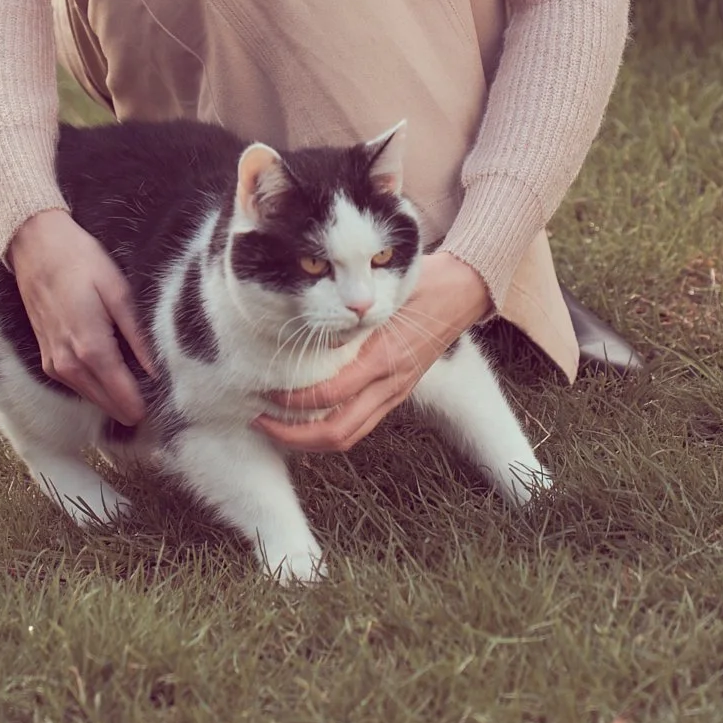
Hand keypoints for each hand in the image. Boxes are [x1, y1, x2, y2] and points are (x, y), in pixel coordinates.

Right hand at [8, 208, 156, 425]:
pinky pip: (77, 385)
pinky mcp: (47, 360)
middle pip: (107, 405)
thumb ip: (138, 335)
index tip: (164, 408)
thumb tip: (156, 370)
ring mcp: (54, 365)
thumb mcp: (119, 291)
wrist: (36, 247)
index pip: (123, 396)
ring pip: (91, 398)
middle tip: (157, 401)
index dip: (144, 406)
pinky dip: (96, 387)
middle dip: (131, 405)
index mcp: (91, 348)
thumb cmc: (81, 262)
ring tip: (140, 390)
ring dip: (113, 399)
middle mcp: (69, 364)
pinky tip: (113, 376)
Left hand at [253, 250, 489, 454]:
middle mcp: (390, 384)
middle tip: (259, 419)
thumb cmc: (423, 282)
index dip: (294, 401)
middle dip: (294, 435)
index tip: (265, 390)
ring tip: (277, 424)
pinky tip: (308, 415)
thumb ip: (353, 311)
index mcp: (384, 358)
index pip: (331, 395)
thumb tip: (312, 323)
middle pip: (338, 432)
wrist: (464, 291)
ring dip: (310, 439)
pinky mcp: (399, 392)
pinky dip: (331, 428)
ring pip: (350, 435)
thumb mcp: (386, 290)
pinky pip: (362, 423)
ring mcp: (396, 392)